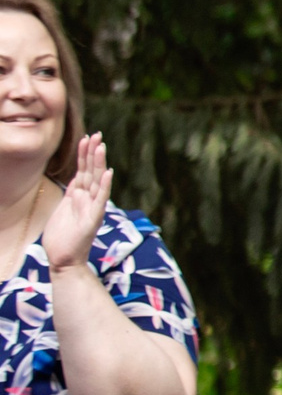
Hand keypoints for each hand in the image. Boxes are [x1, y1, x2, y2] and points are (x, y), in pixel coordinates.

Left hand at [39, 132, 109, 269]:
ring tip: (101, 146)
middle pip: (91, 171)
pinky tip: (107, 173)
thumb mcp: (63, 209)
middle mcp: (88, 199)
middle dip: (92, 153)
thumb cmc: (62, 237)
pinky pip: (100, 199)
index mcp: (79, 196)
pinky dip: (104, 186)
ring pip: (96, 181)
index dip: (84, 154)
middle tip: (97, 134)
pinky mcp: (93, 219)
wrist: (64, 259)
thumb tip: (76, 178)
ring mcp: (92, 208)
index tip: (87, 137)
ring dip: (98, 163)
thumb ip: (71, 194)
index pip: (83, 170)